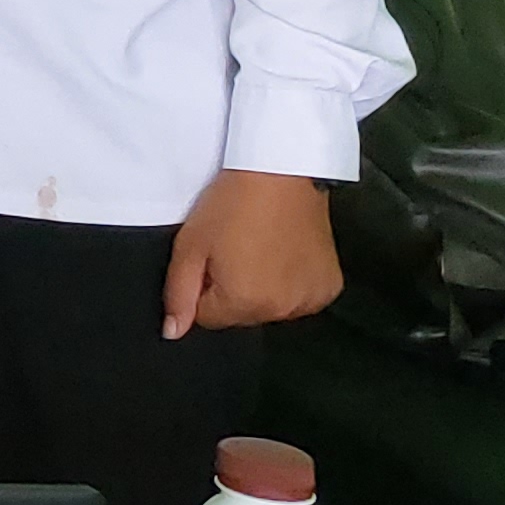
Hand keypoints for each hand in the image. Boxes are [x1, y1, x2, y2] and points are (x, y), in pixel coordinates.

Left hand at [166, 168, 342, 336]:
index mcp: (245, 303)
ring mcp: (311, 300)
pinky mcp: (331, 286)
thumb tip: (173, 333)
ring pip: (271, 307)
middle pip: (241, 315)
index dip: (203, 286)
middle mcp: (283, 311)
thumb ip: (178, 294)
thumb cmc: (231, 204)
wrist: (281, 171)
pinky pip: (300, 296)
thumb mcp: (190, 245)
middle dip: (231, 289)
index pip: (208, 317)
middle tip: (235, 247)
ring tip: (260, 246)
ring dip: (263, 288)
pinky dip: (291, 282)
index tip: (211, 256)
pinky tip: (285, 252)